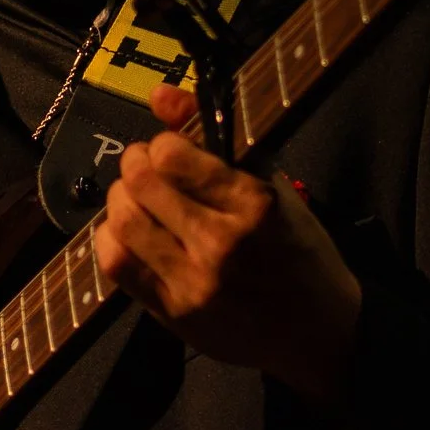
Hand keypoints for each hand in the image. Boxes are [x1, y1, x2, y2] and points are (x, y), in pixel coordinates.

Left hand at [94, 88, 361, 410]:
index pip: (173, 155)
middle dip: (135, 165)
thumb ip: (216, 137)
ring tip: (136, 199)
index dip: (162, 144)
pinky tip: (128, 233)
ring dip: (120, 199)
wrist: (319, 334)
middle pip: (141, 184)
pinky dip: (110, 239)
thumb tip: (160, 95)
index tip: (170, 151)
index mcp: (254, 205)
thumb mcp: (275, 188)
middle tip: (144, 168)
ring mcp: (194, 282)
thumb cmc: (301, 255)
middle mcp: (221, 243)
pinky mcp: (173, 313)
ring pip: (123, 222)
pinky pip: (116, 265)